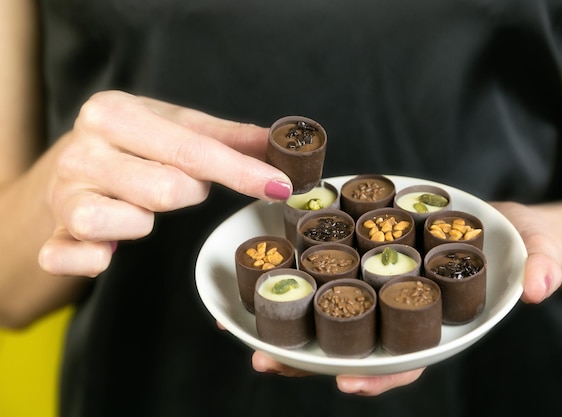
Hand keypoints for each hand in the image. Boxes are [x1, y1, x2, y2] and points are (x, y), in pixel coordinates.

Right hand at [38, 91, 291, 276]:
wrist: (69, 161)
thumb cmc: (133, 143)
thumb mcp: (176, 126)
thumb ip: (228, 137)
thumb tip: (280, 141)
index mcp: (114, 113)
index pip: (191, 149)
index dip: (241, 171)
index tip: (279, 186)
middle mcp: (82, 151)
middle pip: (164, 190)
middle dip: (187, 193)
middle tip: (179, 185)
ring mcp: (63, 195)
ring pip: (123, 223)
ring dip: (143, 224)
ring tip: (140, 208)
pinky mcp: (52, 234)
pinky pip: (68, 258)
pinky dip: (91, 260)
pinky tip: (106, 249)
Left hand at [248, 201, 561, 394]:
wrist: (503, 225)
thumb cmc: (521, 244)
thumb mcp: (536, 250)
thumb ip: (542, 265)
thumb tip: (537, 288)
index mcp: (441, 324)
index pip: (410, 359)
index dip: (381, 375)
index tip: (349, 382)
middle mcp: (406, 315)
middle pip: (358, 348)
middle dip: (314, 362)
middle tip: (269, 364)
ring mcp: (385, 291)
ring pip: (336, 320)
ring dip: (294, 331)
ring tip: (251, 336)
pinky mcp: (370, 263)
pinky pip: (334, 279)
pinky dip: (303, 285)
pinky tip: (271, 284)